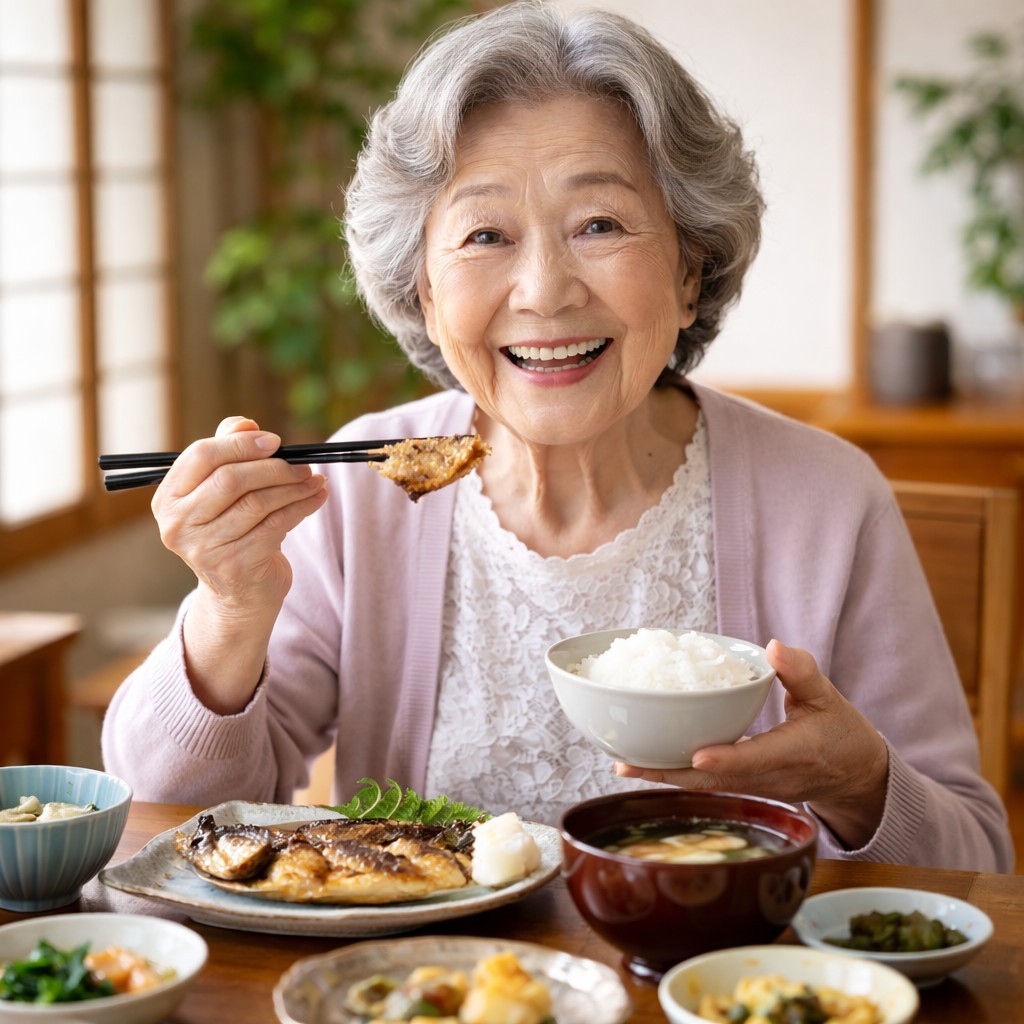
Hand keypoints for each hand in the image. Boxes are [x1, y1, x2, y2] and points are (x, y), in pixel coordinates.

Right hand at [152, 417, 327, 711]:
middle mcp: (178, 525)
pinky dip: (303, 507)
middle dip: (274, 467)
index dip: (241, 444)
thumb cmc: (233, 530)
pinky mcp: (236, 566)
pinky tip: (317, 498)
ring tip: (315, 480)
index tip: (275, 441)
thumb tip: (246, 423)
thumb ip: (229, 452)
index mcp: (168, 499)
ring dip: (294, 487)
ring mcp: (204, 549)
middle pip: (231, 480)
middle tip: (303, 465)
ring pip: (258, 503)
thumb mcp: (223, 493)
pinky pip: (277, 525)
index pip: (201, 456)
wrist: (240, 593)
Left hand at [614, 640, 889, 849]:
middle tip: (626, 764)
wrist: (856, 777)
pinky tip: (648, 764)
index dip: (726, 760)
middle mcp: (771, 778)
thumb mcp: (828, 696)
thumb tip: (774, 647)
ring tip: (624, 764)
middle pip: (715, 782)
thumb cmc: (843, 733)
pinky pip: (708, 786)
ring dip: (666, 777)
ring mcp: (756, 788)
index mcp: (796, 754)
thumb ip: (801, 672)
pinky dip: (679, 776)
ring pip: (706, 788)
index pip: (757, 759)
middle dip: (670, 774)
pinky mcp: (747, 789)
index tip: (696, 756)